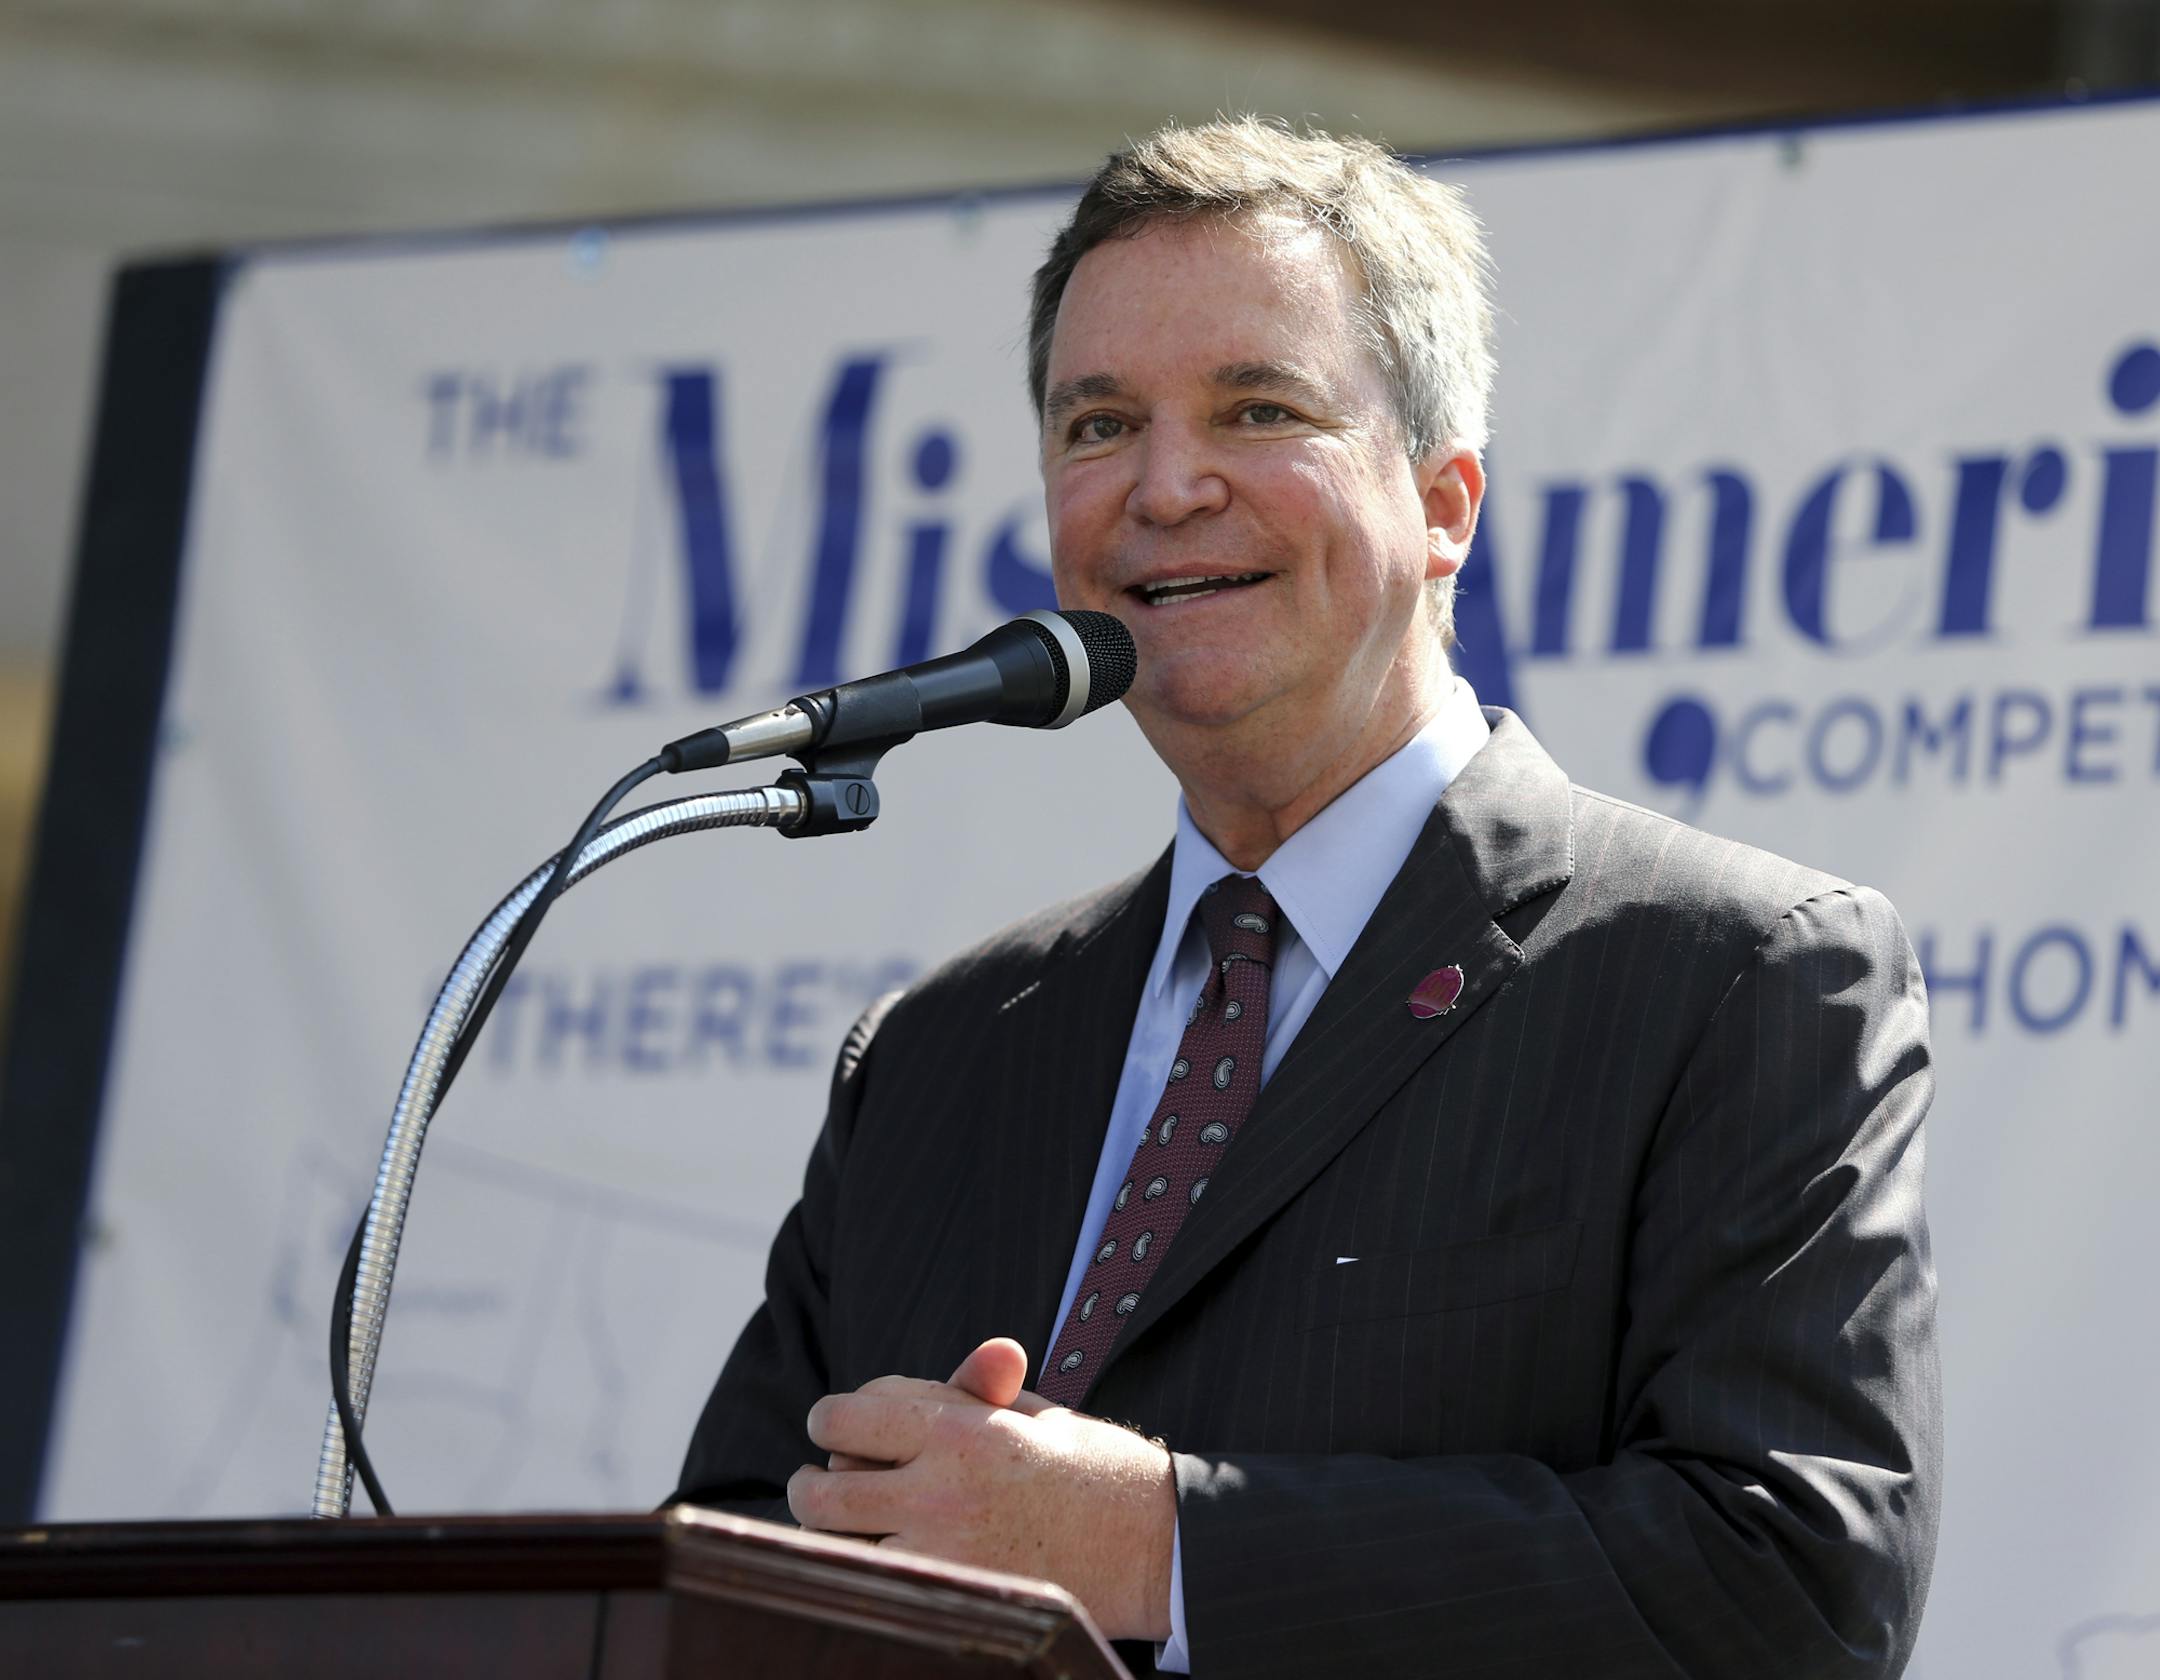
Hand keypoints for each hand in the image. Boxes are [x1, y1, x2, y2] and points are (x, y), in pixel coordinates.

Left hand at [788, 1338, 1176, 1642]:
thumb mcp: (1035, 1414)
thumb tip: (973, 1351)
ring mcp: (943, 1550)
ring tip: (835, 1520)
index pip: (852, 1412)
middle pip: (826, 1484)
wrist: (1152, 1546)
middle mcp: (942, 1488)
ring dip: (829, 1530)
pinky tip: (870, 1558)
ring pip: (838, 1544)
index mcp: (962, 1428)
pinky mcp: (955, 1595)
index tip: (842, 1425)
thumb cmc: (1094, 1469)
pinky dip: (861, 1571)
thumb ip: (977, 1389)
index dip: (840, 1415)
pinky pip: (874, 1583)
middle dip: (814, 1477)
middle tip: (816, 1479)